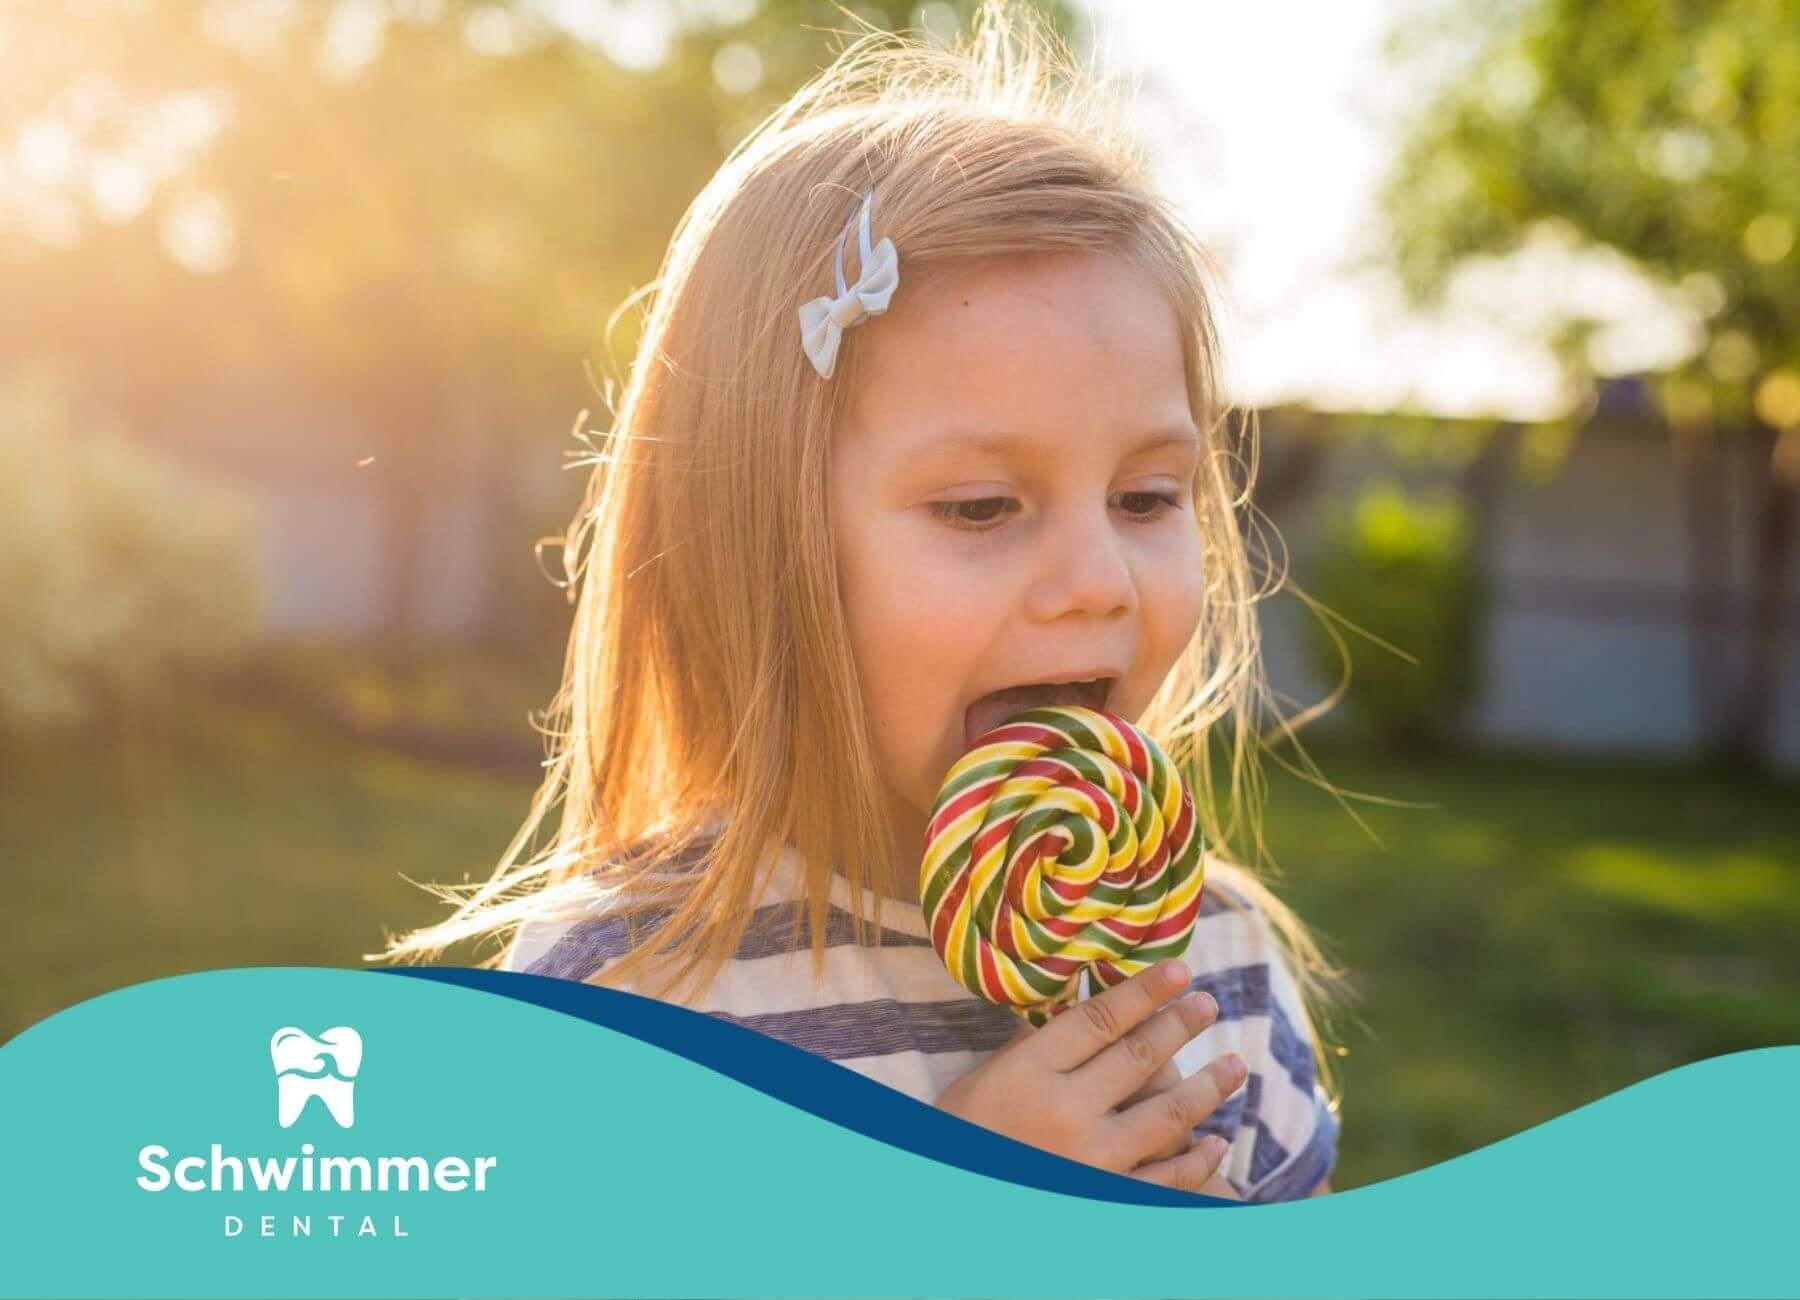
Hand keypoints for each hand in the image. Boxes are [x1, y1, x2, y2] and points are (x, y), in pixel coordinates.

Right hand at [933, 959, 1248, 1193]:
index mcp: (1027, 1073)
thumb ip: (1027, 1051)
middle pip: (1137, 1056)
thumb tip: (1071, 1010)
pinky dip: (1197, 1162)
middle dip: (1180, 1025)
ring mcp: (1089, 1162)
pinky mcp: (1106, 1202)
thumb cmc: (960, 1141)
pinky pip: (1166, 1182)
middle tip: (1209, 1003)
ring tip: (1235, 1064)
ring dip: (1208, 1087)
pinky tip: (1217, 1142)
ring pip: (1166, 1114)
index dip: (1144, 991)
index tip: (1179, 971)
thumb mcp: (978, 1084)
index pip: (1098, 1019)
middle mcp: (1062, 1112)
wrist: (955, 1212)